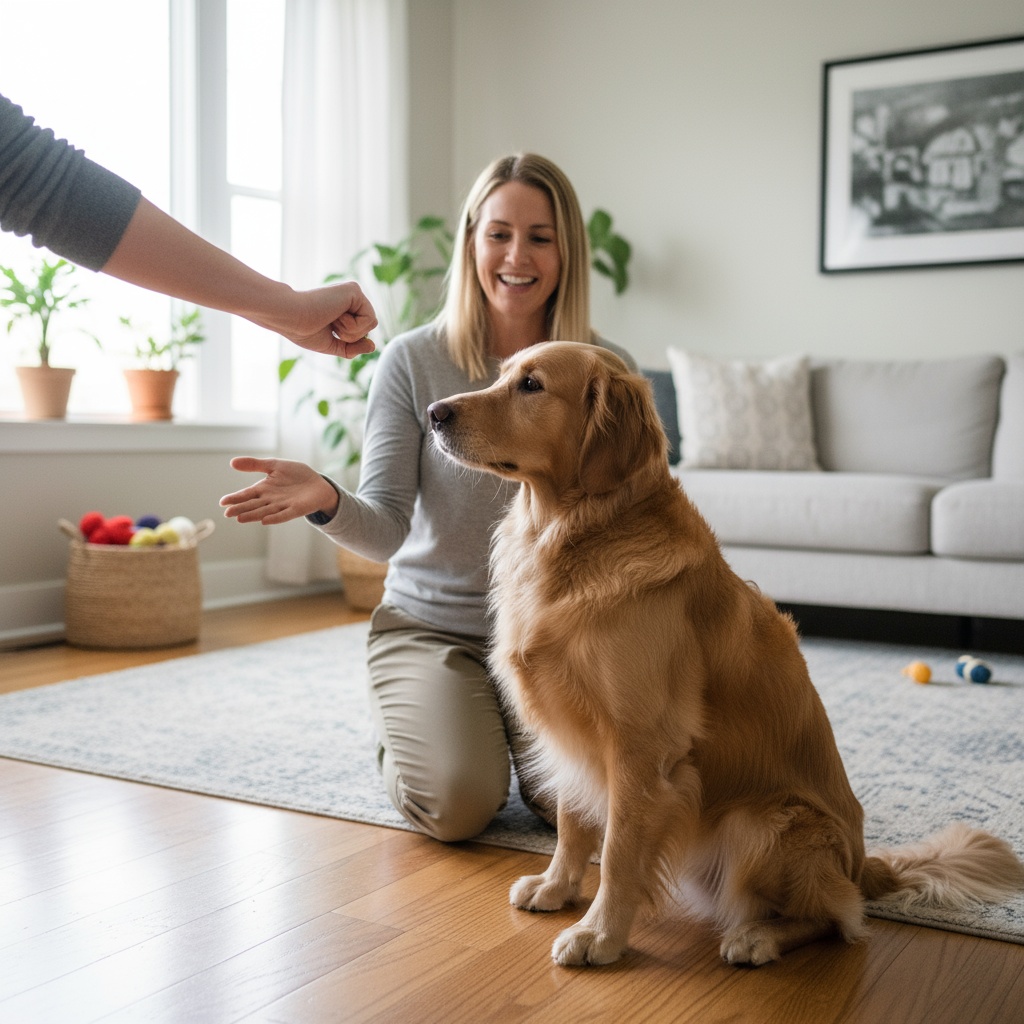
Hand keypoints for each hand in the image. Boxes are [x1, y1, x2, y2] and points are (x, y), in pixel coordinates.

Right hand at [220, 456, 339, 524]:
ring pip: (265, 511)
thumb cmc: (296, 475)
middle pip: (253, 505)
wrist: (318, 483)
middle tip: (227, 513)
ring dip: (253, 515)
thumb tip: (232, 462)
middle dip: (240, 509)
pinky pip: (284, 515)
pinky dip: (275, 518)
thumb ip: (255, 465)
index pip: (247, 494)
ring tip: (240, 519)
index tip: (223, 502)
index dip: (235, 498)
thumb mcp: (274, 465)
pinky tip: (265, 521)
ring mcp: (283, 505)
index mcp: (264, 489)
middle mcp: (271, 499)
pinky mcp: (296, 509)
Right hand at [261, 281, 378, 357]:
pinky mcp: (355, 290)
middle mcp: (350, 298)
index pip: (363, 329)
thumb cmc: (304, 331)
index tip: (329, 330)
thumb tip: (373, 346)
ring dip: (351, 331)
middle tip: (330, 324)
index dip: (350, 339)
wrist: (291, 319)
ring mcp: (353, 292)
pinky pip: (369, 319)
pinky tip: (335, 315)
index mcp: (343, 308)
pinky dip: (352, 326)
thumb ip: (352, 347)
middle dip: (352, 335)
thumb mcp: (332, 345)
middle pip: (371, 326)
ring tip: (331, 319)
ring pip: (372, 323)